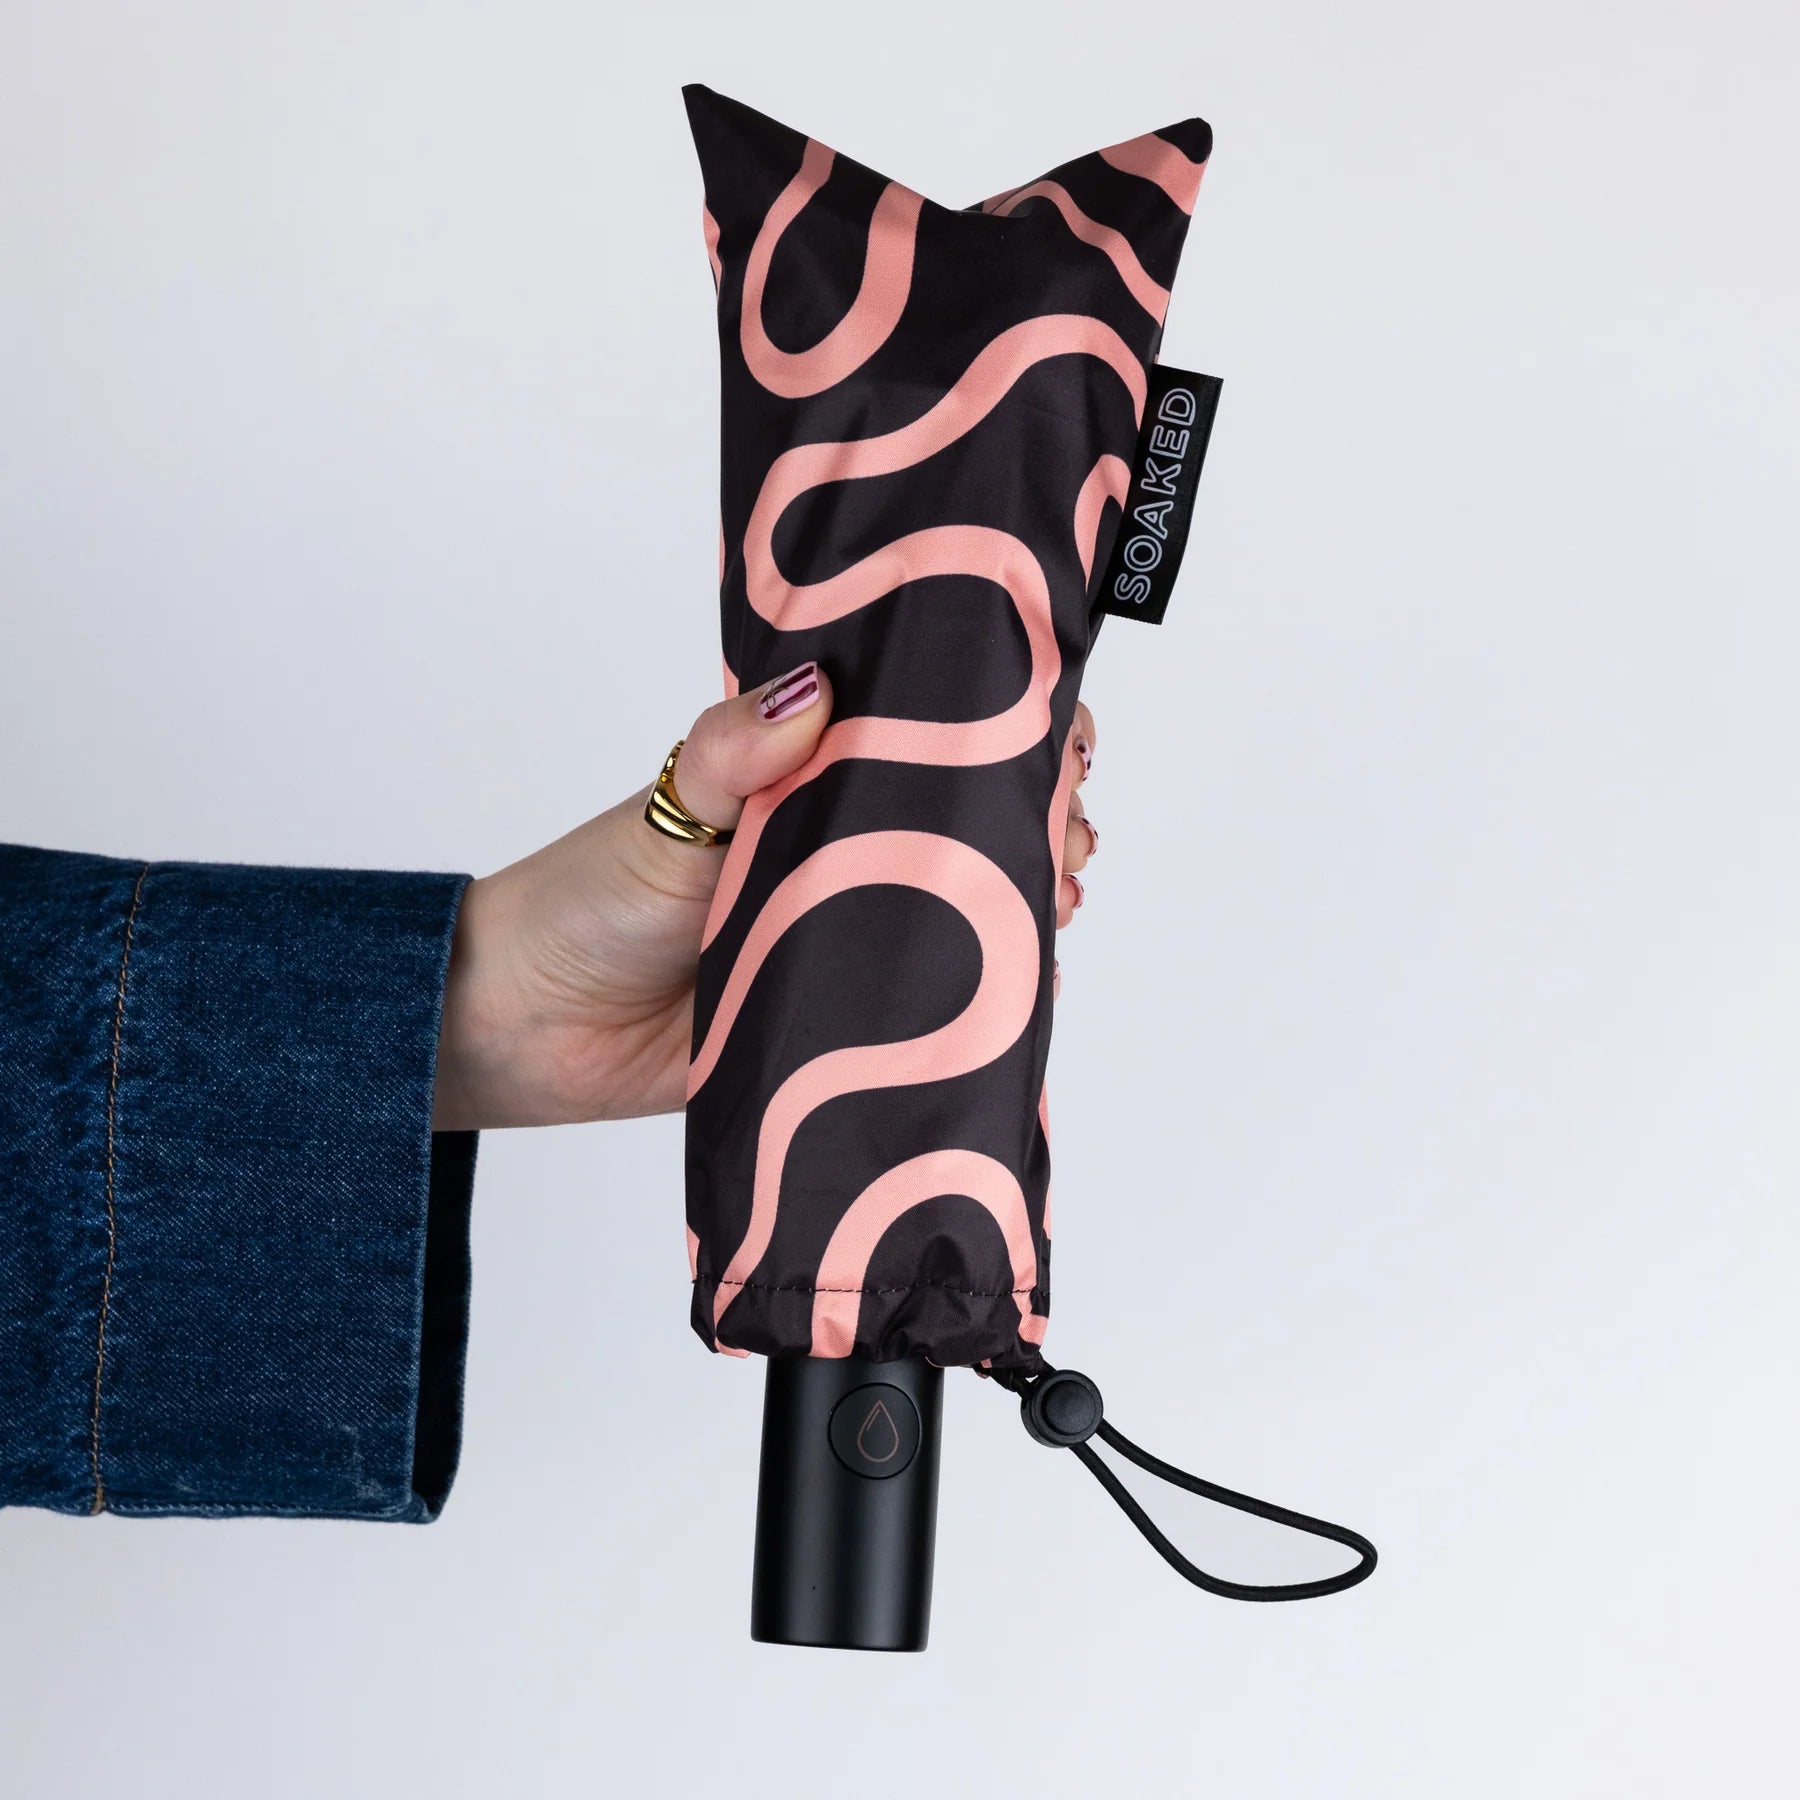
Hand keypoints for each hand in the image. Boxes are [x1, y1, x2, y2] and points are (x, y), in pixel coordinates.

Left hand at [432, 662, 1100, 1128]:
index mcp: (811, 780)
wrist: (530, 1031)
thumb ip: (735, 753)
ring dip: (1028, 897)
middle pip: (971, 820)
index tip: (1057, 731)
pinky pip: (937, 1004)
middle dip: (1038, 816)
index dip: (1001, 726)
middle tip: (1064, 830)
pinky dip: (993, 994)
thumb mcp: (667, 810)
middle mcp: (847, 849)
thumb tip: (812, 686)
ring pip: (969, 907)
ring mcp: (855, 931)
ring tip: (1053, 895)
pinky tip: (1030, 979)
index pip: (927, 733)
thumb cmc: (590, 899)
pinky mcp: (848, 1014)